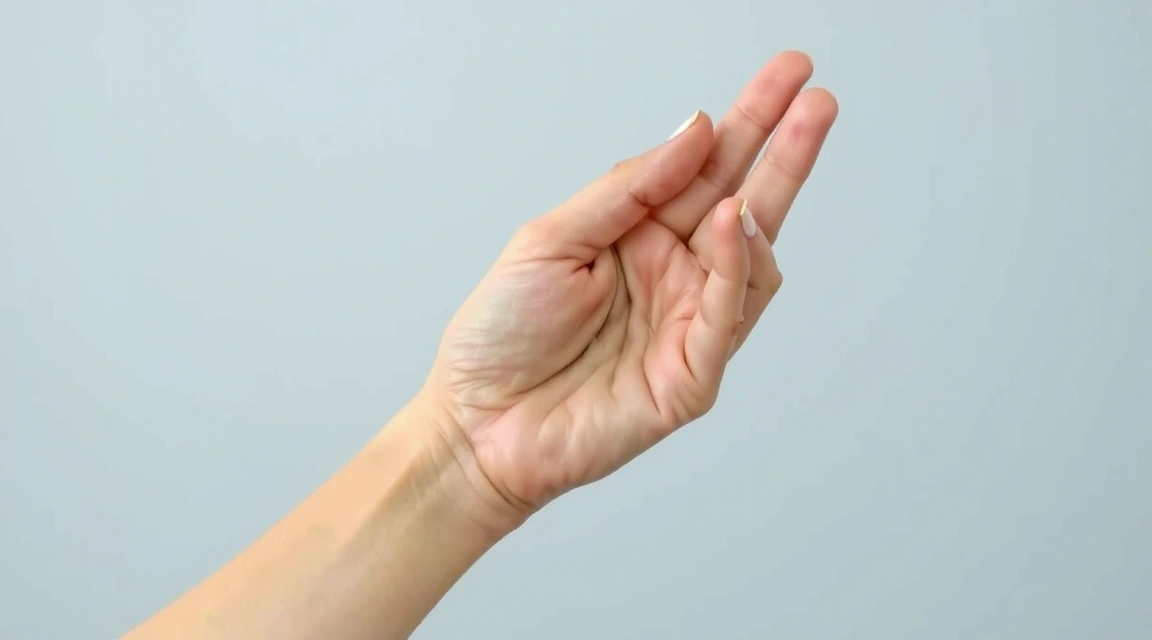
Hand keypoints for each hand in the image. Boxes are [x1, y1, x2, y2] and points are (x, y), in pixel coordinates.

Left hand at [419, 52, 836, 526]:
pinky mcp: (690, 377)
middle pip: (745, 203)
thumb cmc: (502, 334)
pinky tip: (736, 221)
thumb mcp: (552, 238)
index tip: (787, 72)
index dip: (749, 121)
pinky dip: (736, 267)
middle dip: (785, 149)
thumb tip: (695, 129)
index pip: (707, 169)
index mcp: (639, 236)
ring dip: (766, 201)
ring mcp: (688, 325)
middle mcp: (673, 275)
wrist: (475, 424)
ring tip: (775, 152)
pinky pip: (727, 316)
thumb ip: (628, 188)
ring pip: (752, 259)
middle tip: (818, 96)